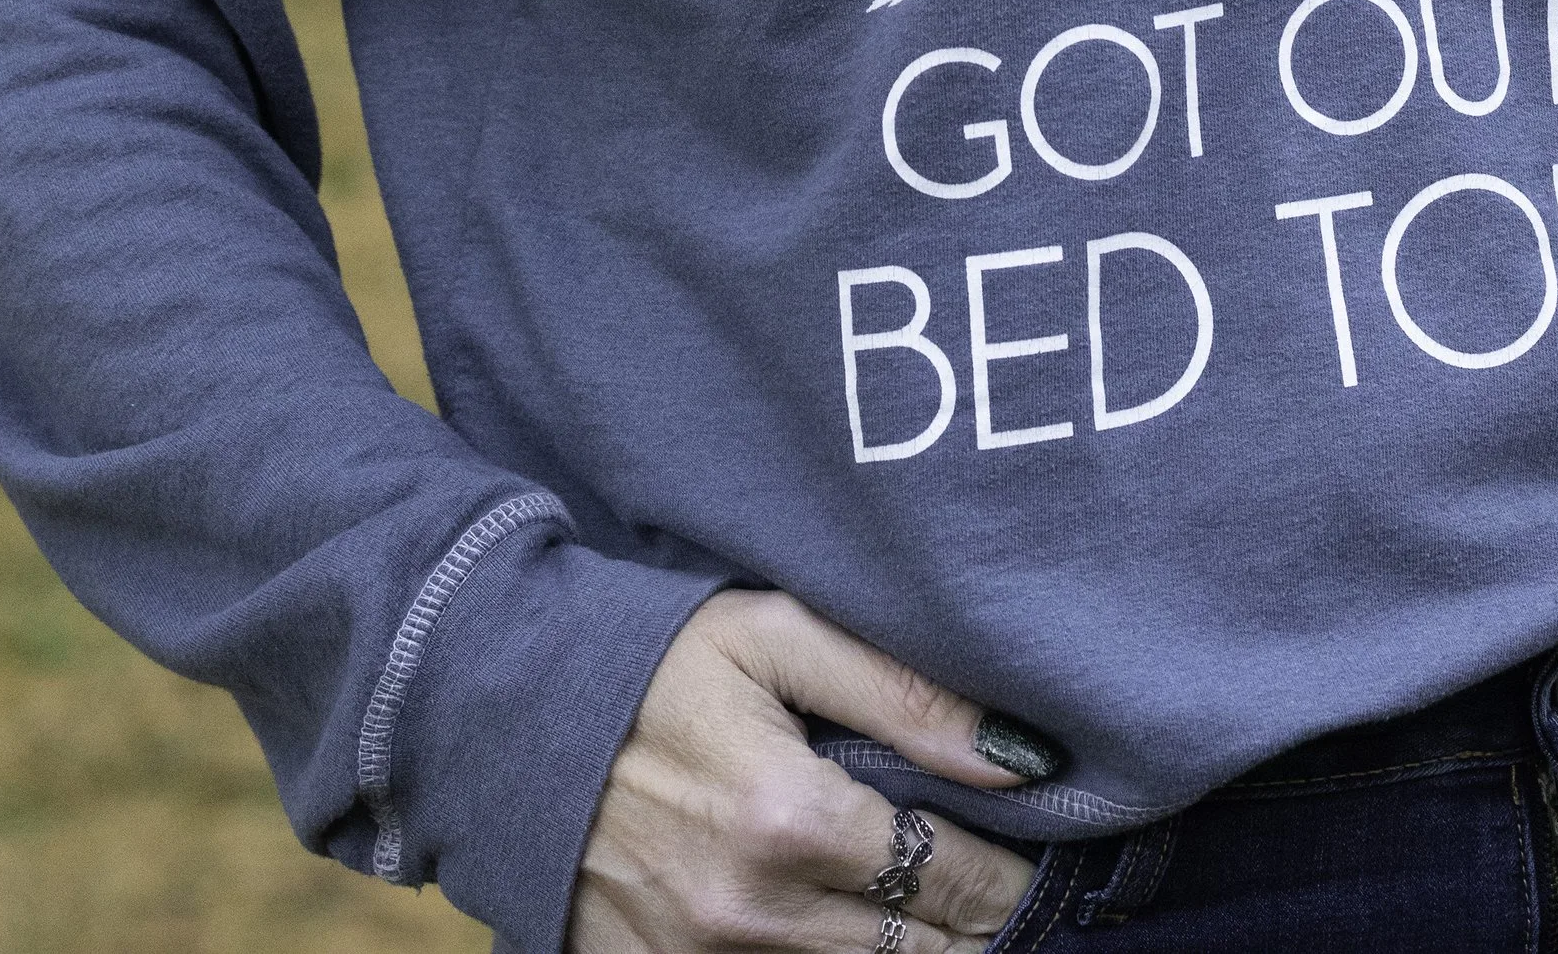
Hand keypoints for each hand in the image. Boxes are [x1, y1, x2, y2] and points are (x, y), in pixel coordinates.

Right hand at [569, 588, 1052, 953]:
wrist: (507, 712)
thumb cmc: (653, 659)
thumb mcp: (775, 635)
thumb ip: (901, 693)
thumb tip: (1022, 759)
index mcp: (789, 819)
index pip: (948, 878)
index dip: (1012, 881)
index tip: (1050, 871)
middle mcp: (751, 913)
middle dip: (977, 933)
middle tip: (1016, 908)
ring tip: (949, 927)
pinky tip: (857, 935)